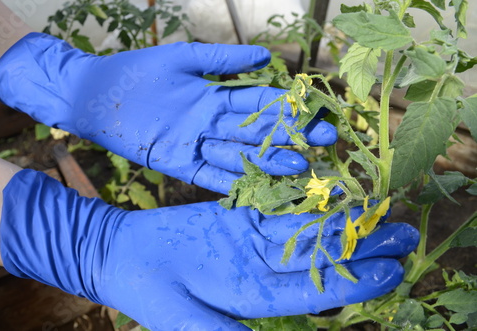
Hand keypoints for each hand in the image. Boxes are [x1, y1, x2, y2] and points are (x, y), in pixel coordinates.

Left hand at [0, 33, 336, 193]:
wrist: (95, 94)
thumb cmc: (136, 72)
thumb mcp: (183, 58)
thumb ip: (222, 59)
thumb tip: (265, 54)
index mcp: (214, 96)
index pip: (260, 103)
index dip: (289, 108)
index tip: (317, 113)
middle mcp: (211, 124)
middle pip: (257, 132)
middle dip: (290, 138)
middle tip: (323, 144)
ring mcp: (197, 146)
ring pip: (240, 155)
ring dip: (268, 162)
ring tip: (299, 168)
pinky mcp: (179, 164)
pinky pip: (211, 176)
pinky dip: (233, 182)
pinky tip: (258, 188)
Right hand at [0, 169, 418, 329]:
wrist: (122, 255)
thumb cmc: (148, 293)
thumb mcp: (186, 325)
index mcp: (254, 298)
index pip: (315, 291)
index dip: (355, 281)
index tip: (393, 268)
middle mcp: (261, 268)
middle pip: (320, 256)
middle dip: (362, 246)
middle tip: (405, 231)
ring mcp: (252, 239)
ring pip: (305, 226)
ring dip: (343, 216)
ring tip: (380, 203)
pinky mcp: (239, 214)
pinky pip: (276, 201)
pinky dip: (305, 192)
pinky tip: (333, 181)